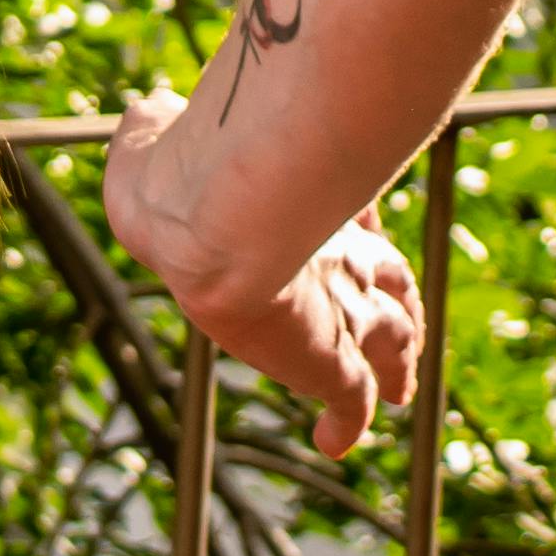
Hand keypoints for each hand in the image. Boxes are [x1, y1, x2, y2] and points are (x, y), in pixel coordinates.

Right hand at [105, 86, 425, 458]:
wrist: (213, 218)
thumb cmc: (183, 173)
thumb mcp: (160, 138)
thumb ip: (159, 129)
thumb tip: (150, 112)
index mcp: (311, 197)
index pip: (350, 213)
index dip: (358, 228)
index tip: (364, 233)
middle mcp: (342, 252)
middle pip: (389, 279)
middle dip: (396, 300)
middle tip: (404, 321)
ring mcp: (346, 308)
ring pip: (393, 342)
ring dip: (397, 366)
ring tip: (400, 391)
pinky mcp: (335, 363)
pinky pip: (352, 403)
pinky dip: (347, 423)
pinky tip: (334, 443)